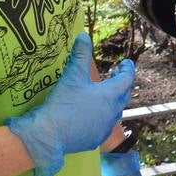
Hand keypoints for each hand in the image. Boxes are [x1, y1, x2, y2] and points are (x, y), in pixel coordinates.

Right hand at [6, 34, 135, 175]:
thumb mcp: (72, 75)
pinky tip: (93, 115)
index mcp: (110, 96)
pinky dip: (102, 117)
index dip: (127, 70)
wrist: (49, 135)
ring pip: (115, 112)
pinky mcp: (95, 139)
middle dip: (122, 84)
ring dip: (113, 101)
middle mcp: (111, 113)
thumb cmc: (63, 103)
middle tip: (115, 75)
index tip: (126, 63)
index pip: (126, 80)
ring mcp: (104, 128)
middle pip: (123, 96)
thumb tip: (83, 36)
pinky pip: (104, 126)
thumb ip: (80, 55)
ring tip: (105, 94)